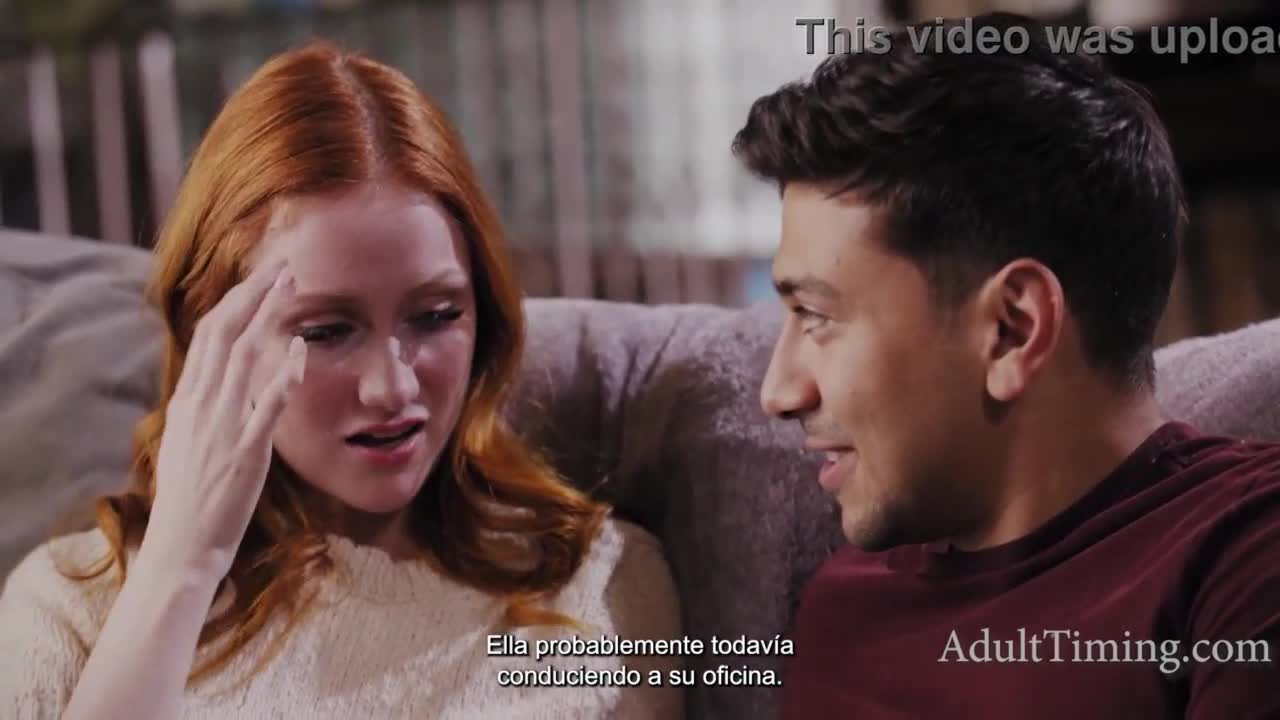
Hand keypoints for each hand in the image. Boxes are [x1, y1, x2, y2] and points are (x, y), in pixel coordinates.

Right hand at [140, 258, 306, 583]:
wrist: (180, 548)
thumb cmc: (188, 501)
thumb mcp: (185, 445)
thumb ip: (200, 412)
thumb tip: (213, 384)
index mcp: (187, 402)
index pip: (207, 338)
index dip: (232, 302)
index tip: (256, 279)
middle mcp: (200, 406)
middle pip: (224, 333)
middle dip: (252, 293)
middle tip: (281, 265)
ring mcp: (221, 427)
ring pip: (243, 357)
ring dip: (269, 317)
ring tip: (293, 287)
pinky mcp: (245, 452)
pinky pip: (267, 404)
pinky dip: (284, 373)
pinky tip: (302, 350)